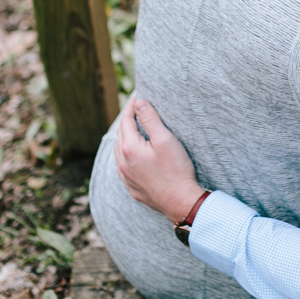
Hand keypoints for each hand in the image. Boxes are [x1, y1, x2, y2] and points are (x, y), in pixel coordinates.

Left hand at [114, 97, 206, 222]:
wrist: (180, 202)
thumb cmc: (176, 170)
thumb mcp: (165, 140)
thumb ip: (150, 119)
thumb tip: (138, 103)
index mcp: (130, 148)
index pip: (126, 121)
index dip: (131, 107)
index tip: (137, 97)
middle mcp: (123, 163)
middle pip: (121, 135)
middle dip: (127, 120)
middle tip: (135, 110)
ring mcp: (126, 177)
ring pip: (119, 152)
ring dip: (124, 138)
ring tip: (132, 128)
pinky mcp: (132, 188)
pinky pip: (122, 167)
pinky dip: (125, 155)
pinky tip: (131, 155)